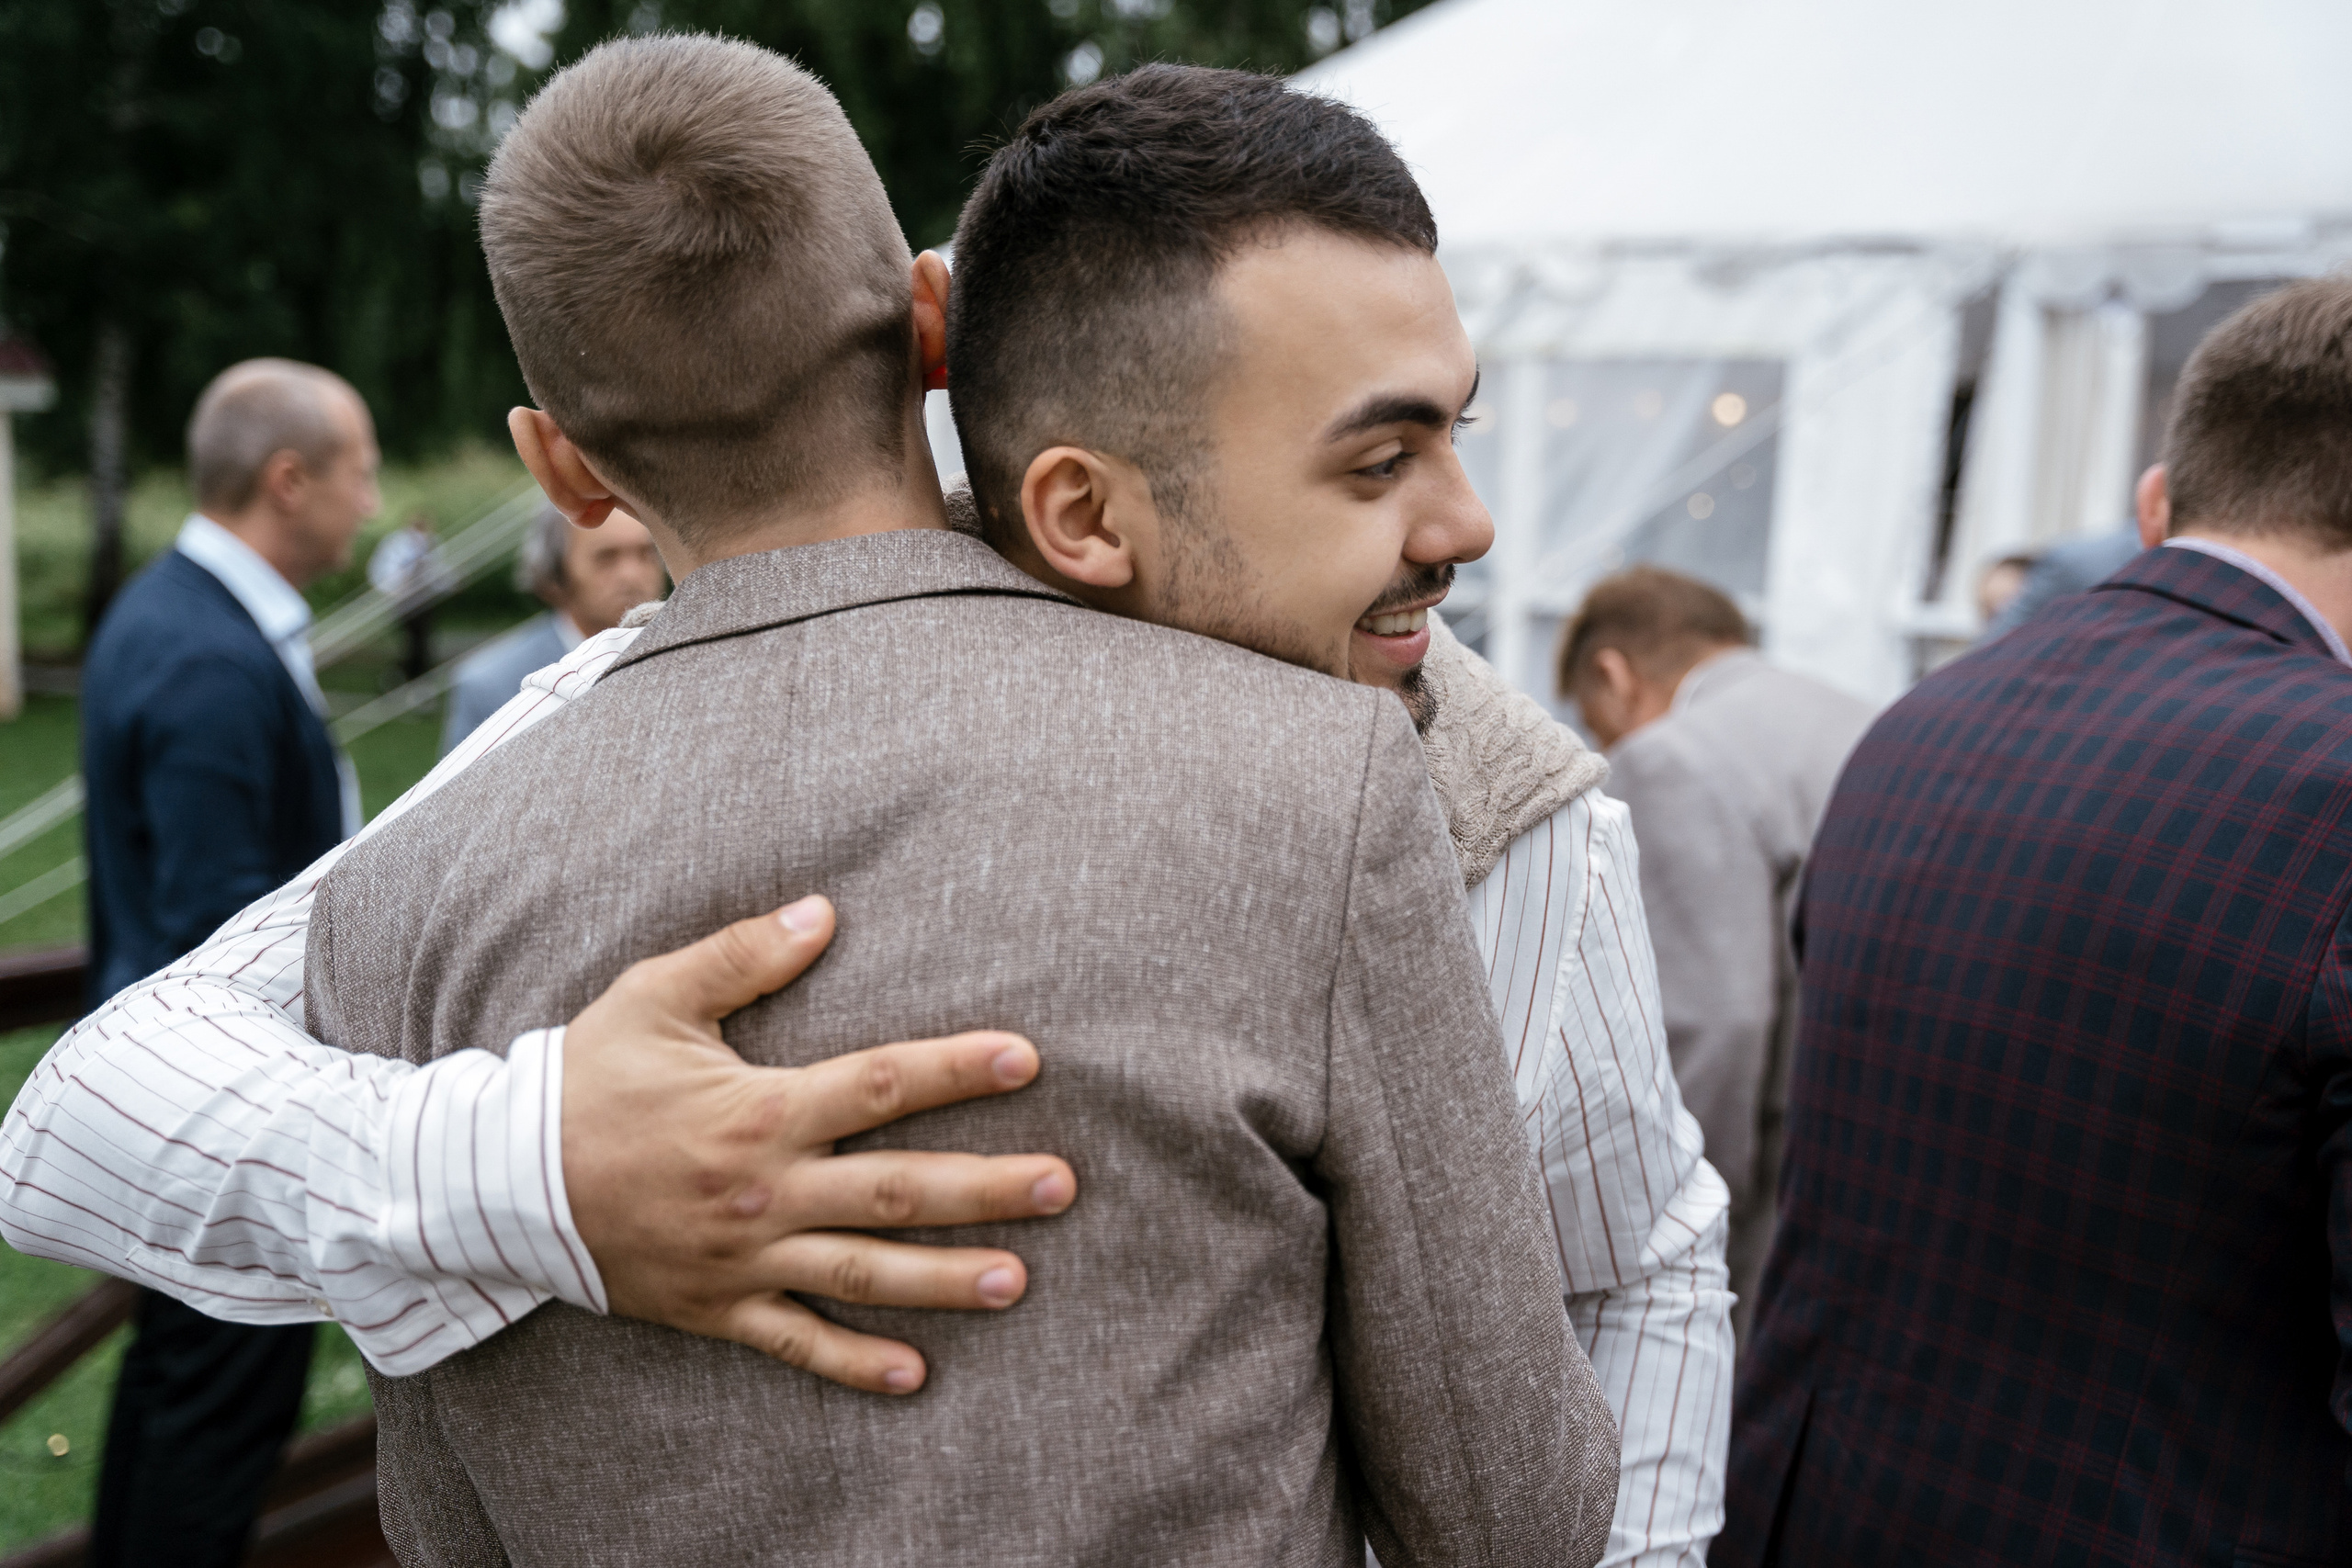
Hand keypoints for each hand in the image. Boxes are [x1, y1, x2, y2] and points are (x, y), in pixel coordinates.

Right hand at [560, 894, 1074, 1394]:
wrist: (494, 1181)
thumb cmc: (585, 1078)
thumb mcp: (656, 996)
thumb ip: (743, 954)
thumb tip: (824, 910)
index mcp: (757, 1109)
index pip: (876, 1085)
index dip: (954, 1070)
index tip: (1025, 1060)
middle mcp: (763, 1190)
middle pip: (895, 1192)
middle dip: (985, 1188)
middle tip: (1063, 1185)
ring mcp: (743, 1259)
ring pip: (862, 1275)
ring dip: (945, 1281)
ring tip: (1020, 1281)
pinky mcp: (716, 1308)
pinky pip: (794, 1344)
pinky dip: (852, 1363)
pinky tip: (915, 1375)